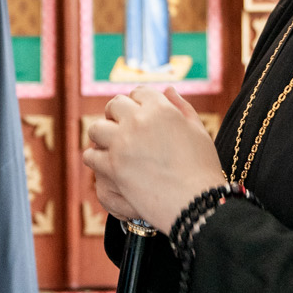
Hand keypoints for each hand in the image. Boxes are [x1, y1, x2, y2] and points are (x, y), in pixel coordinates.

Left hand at [82, 86, 227, 234]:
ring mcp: (122, 143)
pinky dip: (95, 158)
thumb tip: (167, 89)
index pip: (139, 93)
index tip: (138, 112)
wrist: (196, 203)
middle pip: (115, 105)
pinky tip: (104, 162)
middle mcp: (138, 120)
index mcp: (160, 108)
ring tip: (110, 144)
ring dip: (102, 134)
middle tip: (121, 127)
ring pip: (97, 128)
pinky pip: (91, 155)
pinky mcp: (112, 166)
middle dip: (117, 114)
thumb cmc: (201, 168)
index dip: (138, 102)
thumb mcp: (197, 131)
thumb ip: (181, 107)